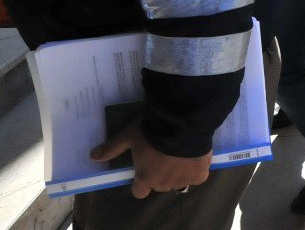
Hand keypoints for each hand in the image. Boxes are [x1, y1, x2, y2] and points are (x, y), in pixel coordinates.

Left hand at [91, 122, 210, 198]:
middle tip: (162, 157)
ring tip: (179, 155)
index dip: (140, 182)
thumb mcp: (129, 137)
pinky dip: (196, 170)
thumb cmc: (152, 132)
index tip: (144, 169)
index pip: (139, 192)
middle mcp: (163, 183)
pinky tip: (195, 158)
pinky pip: (197, 177)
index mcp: (145, 177)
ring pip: (178, 182)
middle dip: (160, 175)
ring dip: (177, 173)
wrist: (182, 124)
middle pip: (159, 185)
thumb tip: (93, 156)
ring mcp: (183, 179)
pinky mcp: (200, 173)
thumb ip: (113, 148)